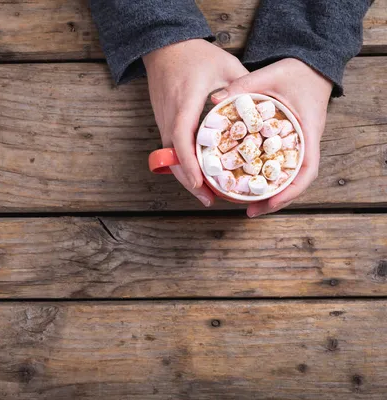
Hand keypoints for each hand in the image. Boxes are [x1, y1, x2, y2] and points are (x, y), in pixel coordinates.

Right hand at [143, 39, 248, 206]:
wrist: (165, 48)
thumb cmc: (195, 55)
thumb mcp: (225, 66)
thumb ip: (243, 89)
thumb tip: (264, 112)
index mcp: (185, 104)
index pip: (182, 140)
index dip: (189, 164)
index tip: (200, 183)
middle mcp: (169, 117)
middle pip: (172, 158)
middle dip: (189, 182)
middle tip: (209, 200)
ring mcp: (163, 121)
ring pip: (169, 158)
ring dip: (186, 176)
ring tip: (206, 192)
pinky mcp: (163, 122)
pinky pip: (171, 149)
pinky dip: (183, 164)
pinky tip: (199, 171)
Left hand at [211, 58, 332, 216]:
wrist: (309, 65)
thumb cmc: (294, 71)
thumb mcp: (269, 75)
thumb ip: (243, 86)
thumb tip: (214, 99)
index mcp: (308, 131)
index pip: (306, 169)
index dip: (290, 190)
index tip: (270, 202)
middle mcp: (306, 142)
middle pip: (295, 181)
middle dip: (275, 200)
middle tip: (250, 212)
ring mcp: (298, 145)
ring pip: (287, 177)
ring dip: (270, 193)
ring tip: (247, 206)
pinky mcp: (288, 143)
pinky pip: (279, 165)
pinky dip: (265, 178)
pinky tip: (246, 184)